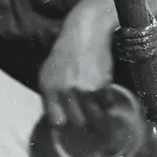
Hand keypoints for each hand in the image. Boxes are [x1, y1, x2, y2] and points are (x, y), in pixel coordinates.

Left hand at [38, 5, 114, 126]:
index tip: (71, 122)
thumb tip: (57, 121)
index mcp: (49, 89)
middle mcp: (64, 91)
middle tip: (88, 115)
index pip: (56, 121)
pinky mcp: (101, 86)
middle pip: (77, 121)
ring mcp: (83, 90)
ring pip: (94, 117)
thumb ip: (51, 96)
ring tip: (99, 108)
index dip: (65, 124)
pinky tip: (106, 94)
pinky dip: (108, 102)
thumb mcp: (49, 73)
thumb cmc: (66, 53)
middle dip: (83, 120)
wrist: (85, 32)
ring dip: (98, 114)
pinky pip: (107, 104)